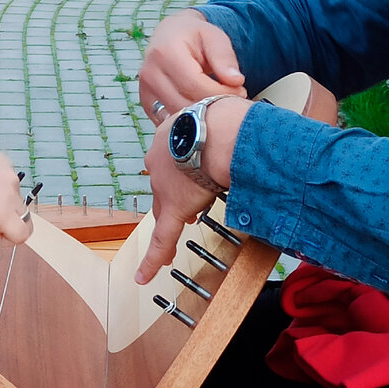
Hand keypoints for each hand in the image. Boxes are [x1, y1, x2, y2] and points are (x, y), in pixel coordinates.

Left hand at [135, 96, 251, 283]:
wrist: (219, 130)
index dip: (180, 171)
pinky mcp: (174, 209)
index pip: (172, 158)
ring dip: (174, 218)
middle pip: (164, 185)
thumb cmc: (227, 116)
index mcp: (169, 134)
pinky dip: (152, 259)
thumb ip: (224, 122)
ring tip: (182, 228)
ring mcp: (164, 186)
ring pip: (165, 209)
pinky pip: (161, 240)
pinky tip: (143, 276)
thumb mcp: (219, 111)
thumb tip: (245, 124)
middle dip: (174, 196)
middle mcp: (159, 158)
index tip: (185, 177)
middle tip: (186, 207)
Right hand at [140, 10, 245, 120]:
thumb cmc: (194, 35)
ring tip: (219, 103)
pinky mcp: (146, 102)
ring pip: (177, 117)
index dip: (221, 93)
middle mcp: (150, 72)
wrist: (171, 34)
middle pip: (185, 104)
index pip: (195, 86)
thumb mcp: (214, 36)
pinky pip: (168, 122)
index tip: (240, 91)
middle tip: (234, 100)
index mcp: (165, 53)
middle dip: (213, 107)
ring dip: (202, 116)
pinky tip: (202, 110)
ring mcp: (145, 90)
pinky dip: (188, 121)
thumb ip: (225, 58)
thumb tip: (235, 81)